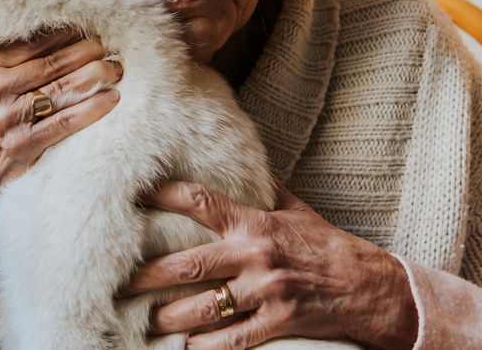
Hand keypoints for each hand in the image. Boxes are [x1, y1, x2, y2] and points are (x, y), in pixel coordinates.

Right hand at [0, 29, 121, 263]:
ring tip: (117, 69)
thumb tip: (63, 39)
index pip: (33, 42)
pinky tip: (112, 100)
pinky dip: (92, 108)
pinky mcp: (22, 146)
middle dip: (88, 51)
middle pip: (52, 62)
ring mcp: (7, 119)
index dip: (68, 33)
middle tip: (112, 46)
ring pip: (62, 88)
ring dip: (96, 75)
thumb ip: (13, 68)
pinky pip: (65, 121)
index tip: (92, 28)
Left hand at [125, 180, 417, 349]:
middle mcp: (255, 255)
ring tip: (144, 320)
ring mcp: (265, 291)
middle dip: (149, 274)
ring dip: (170, 316)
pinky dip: (206, 346)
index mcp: (254, 223)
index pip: (200, 203)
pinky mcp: (278, 322)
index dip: (164, 196)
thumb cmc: (325, 244)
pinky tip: (183, 347)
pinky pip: (234, 338)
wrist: (369, 285)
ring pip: (206, 306)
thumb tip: (240, 157)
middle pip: (189, 264)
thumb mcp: (294, 209)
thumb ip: (262, 188)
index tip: (134, 195)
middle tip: (119, 280)